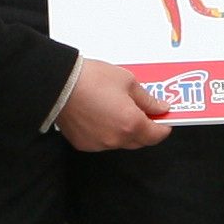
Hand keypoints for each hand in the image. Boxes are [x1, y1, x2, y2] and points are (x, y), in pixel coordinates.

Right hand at [57, 56, 175, 150]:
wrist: (58, 83)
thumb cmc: (90, 79)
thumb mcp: (127, 81)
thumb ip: (147, 99)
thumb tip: (160, 107)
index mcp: (131, 123)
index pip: (157, 135)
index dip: (164, 126)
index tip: (164, 118)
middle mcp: (116, 138)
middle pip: (140, 141)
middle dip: (146, 128)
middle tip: (145, 112)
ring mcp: (99, 144)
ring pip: (121, 142)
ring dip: (126, 130)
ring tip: (120, 109)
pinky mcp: (84, 144)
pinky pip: (103, 141)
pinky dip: (107, 131)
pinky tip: (103, 115)